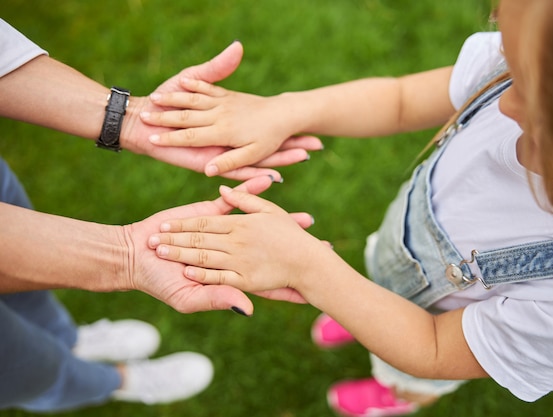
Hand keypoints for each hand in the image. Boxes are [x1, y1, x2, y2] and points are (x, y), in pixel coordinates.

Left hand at [122, 42, 321, 180]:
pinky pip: (236, 170)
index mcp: (231, 125)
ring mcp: (221, 155)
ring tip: (305, 156)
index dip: (288, 127)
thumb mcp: (195, 80)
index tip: (312, 126)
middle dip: (294, 145)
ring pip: (258, 160)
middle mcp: (231, 143)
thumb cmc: (168, 98)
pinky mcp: (208, 163)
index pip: (267, 127)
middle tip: (318, 145)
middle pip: (269, 146)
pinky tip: (274, 176)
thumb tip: (238, 47)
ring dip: (281, 158)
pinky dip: (255, 173)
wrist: (142, 120)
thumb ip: (217, 70)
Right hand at [147, 185, 331, 296]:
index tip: (315, 282)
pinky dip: (250, 192)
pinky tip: (269, 182)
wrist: (137, 255)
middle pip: (270, 252)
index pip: (266, 279)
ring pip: (259, 226)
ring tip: (306, 219)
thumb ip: (218, 297)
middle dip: (294, 251)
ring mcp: (224, 231)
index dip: (289, 283)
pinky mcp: (210, 212)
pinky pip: (235, 201)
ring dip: (282, 222)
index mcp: (231, 274)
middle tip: (322, 246)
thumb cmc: (161, 282)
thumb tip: (249, 307)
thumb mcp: (188, 297)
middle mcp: (233, 253)